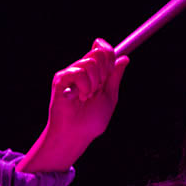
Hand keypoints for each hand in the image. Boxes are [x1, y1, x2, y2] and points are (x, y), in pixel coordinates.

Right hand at [17, 39, 128, 172]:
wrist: (76, 135)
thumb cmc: (91, 121)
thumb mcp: (110, 97)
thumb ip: (115, 77)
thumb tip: (124, 58)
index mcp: (94, 73)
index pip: (102, 50)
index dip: (110, 54)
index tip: (110, 70)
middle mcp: (81, 70)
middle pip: (98, 53)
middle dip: (105, 71)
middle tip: (99, 88)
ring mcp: (70, 73)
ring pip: (90, 63)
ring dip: (94, 83)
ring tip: (87, 97)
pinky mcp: (61, 78)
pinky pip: (78, 72)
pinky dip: (84, 87)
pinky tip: (79, 98)